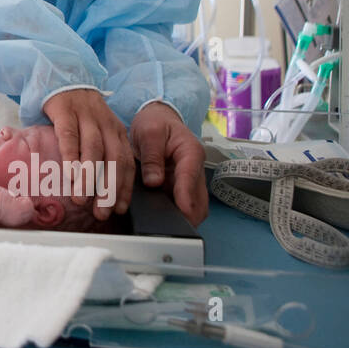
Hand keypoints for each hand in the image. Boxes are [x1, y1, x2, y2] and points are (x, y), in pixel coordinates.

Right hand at [42, 88, 134, 220]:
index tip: (119, 210)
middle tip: (101, 212)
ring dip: (89, 177)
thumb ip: (103, 155)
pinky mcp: (66, 111)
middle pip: (113, 160)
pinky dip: (70, 156)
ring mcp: (87, 117)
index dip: (124, 188)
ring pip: (93, 150)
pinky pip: (69, 135)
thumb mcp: (99, 131)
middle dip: (108, 189)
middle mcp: (106, 125)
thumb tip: (100, 192)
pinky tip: (68, 173)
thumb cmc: (80, 114)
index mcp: (117, 132)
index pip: (126, 164)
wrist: (65, 78)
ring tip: (81, 199)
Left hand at [130, 102, 207, 226]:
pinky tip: (161, 219)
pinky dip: (176, 213)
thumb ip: (152, 156)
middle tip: (170, 228)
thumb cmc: (155, 123)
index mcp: (191, 152)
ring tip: (164, 226)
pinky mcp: (182, 188)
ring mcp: (190, 180)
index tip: (182, 211)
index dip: (186, 196)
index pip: (191, 177)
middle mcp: (195, 169)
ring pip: (194, 206)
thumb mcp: (149, 132)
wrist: (157, 119)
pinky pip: (183, 205)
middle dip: (188, 214)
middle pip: (199, 199)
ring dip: (183, 216)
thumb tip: (154, 183)